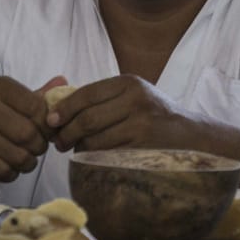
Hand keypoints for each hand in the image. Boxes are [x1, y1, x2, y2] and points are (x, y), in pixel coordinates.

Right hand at [0, 76, 59, 181]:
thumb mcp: (14, 100)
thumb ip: (40, 94)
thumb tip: (64, 83)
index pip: (38, 107)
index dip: (48, 124)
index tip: (46, 129)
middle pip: (29, 134)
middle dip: (40, 146)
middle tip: (37, 147)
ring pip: (19, 156)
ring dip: (28, 162)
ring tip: (25, 157)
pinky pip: (5, 171)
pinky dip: (13, 173)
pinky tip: (9, 165)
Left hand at [48, 74, 206, 151]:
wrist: (189, 134)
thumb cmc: (153, 114)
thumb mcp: (133, 95)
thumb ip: (102, 97)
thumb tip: (57, 106)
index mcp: (129, 83)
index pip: (86, 94)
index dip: (64, 108)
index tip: (51, 119)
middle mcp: (135, 100)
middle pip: (87, 119)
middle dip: (66, 132)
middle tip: (58, 141)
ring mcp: (141, 124)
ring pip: (95, 139)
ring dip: (79, 147)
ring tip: (74, 149)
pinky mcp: (143, 146)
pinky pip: (108, 153)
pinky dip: (94, 156)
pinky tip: (91, 156)